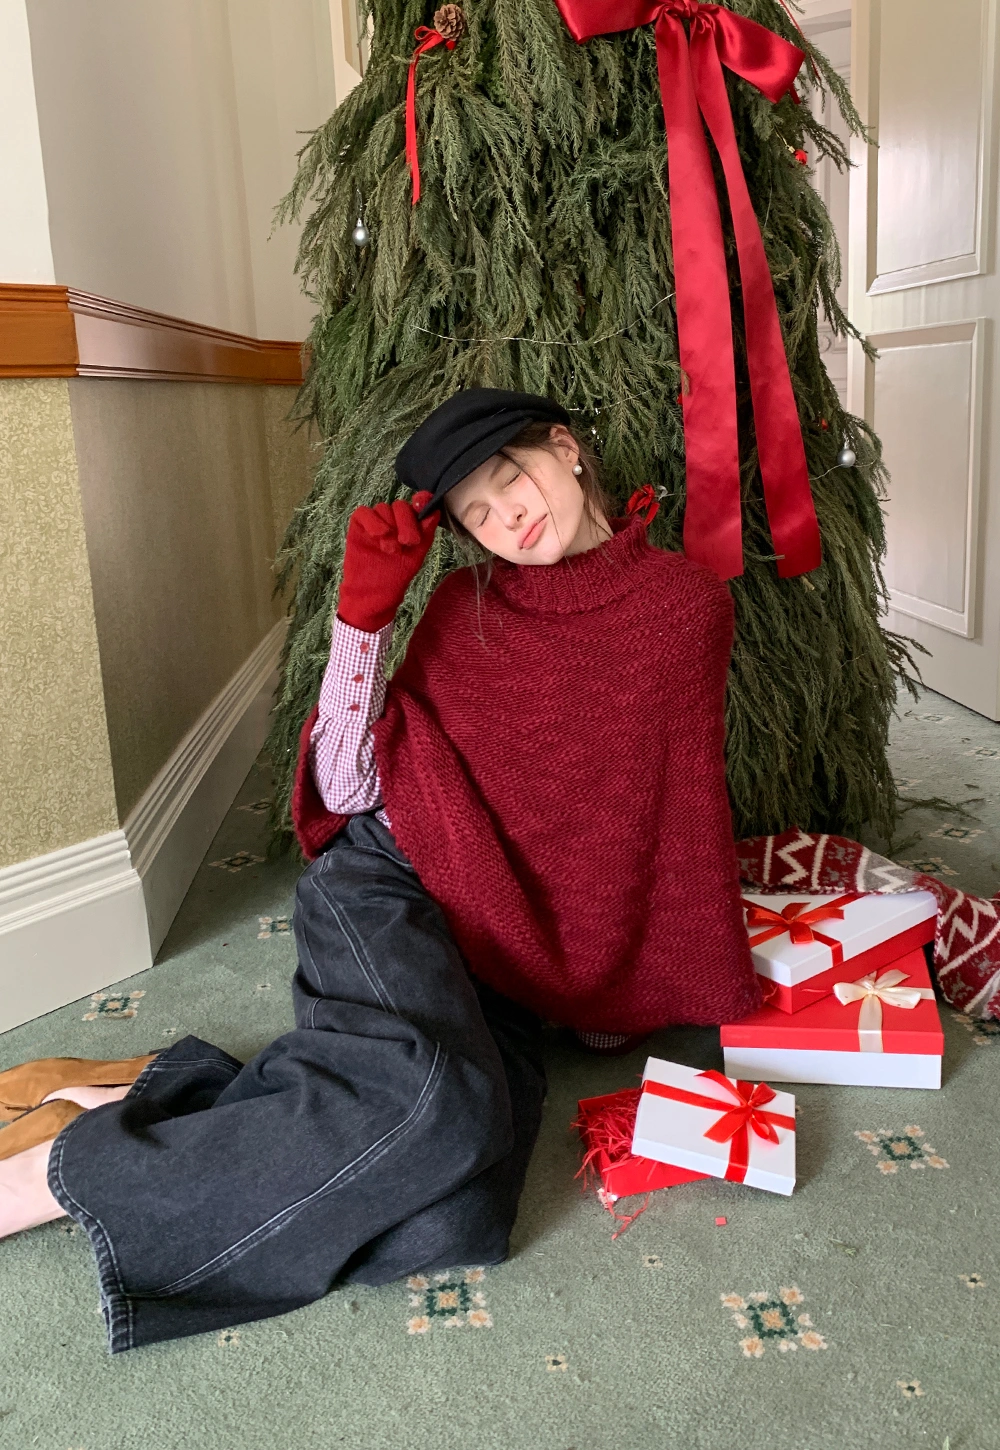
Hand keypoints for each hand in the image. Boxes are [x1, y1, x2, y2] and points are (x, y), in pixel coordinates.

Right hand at [336, 490, 440, 630]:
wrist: (373, 592)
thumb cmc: (396, 575)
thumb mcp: (416, 554)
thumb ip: (425, 532)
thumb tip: (434, 511)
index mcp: (409, 524)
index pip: (416, 504)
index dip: (421, 501)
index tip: (422, 504)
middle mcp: (393, 519)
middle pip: (400, 506)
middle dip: (406, 522)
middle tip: (407, 542)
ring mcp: (375, 521)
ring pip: (383, 509)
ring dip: (389, 527)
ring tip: (390, 550)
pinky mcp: (359, 525)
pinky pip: (364, 513)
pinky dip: (372, 521)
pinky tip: (379, 535)